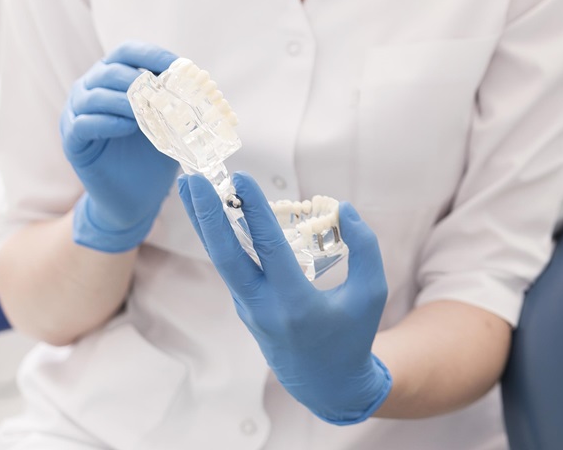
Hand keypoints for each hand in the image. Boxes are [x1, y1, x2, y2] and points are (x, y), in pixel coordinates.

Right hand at [60, 41, 179, 252]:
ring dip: (124, 101)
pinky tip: (129, 128)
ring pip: (93, 96)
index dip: (152, 55)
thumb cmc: (151, 154)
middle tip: (163, 93)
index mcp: (113, 78)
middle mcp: (89, 90)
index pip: (127, 52)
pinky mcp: (72, 143)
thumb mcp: (168, 121)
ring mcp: (75, 115)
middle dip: (139, 79)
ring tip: (147, 113)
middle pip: (109, 70)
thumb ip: (175, 100)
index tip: (178, 67)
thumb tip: (202, 81)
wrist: (135, 197)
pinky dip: (108, 122)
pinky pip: (83, 124)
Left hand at [179, 172, 392, 424]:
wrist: (326, 384)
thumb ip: (364, 247)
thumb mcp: (372, 292)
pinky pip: (231, 266)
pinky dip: (219, 237)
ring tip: (190, 186)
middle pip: (225, 256)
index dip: (254, 210)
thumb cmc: (353, 335)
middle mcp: (263, 306)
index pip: (268, 247)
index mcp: (295, 303)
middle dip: (206, 215)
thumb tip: (342, 208)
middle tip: (192, 179)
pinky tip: (214, 213)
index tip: (241, 178)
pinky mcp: (246, 308)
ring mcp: (249, 309)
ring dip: (205, 222)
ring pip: (221, 259)